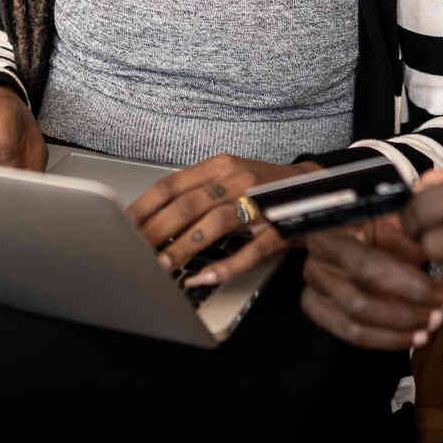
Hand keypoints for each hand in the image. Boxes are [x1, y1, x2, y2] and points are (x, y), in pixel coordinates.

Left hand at [126, 154, 306, 284]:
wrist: (321, 187)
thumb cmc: (266, 187)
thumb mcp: (231, 178)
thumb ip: (198, 192)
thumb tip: (155, 219)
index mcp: (221, 166)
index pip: (172, 185)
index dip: (144, 207)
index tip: (122, 226)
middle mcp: (239, 179)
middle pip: (188, 205)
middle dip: (156, 231)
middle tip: (134, 253)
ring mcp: (261, 203)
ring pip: (215, 223)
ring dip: (183, 248)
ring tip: (161, 268)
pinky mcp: (280, 228)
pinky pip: (250, 250)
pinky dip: (224, 266)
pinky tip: (203, 277)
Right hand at [300, 168, 442, 350]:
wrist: (361, 227)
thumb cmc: (386, 218)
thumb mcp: (403, 206)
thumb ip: (422, 196)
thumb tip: (437, 177)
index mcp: (333, 227)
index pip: (368, 267)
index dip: (410, 285)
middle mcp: (315, 257)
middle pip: (359, 300)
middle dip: (407, 311)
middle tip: (442, 313)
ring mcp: (312, 284)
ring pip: (353, 321)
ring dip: (398, 330)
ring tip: (433, 326)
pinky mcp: (316, 306)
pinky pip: (347, 332)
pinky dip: (383, 340)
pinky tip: (413, 338)